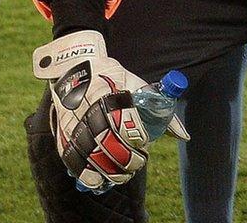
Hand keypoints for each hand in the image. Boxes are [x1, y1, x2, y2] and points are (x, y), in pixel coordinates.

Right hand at [32, 30, 183, 193]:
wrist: (74, 67)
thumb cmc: (113, 77)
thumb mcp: (137, 84)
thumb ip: (161, 107)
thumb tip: (184, 136)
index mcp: (110, 94)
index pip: (124, 123)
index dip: (136, 139)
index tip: (144, 144)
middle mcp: (89, 110)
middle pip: (108, 143)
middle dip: (125, 159)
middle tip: (137, 163)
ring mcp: (72, 122)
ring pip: (89, 154)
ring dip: (107, 170)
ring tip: (122, 175)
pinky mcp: (62, 132)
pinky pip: (71, 158)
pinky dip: (84, 173)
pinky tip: (98, 180)